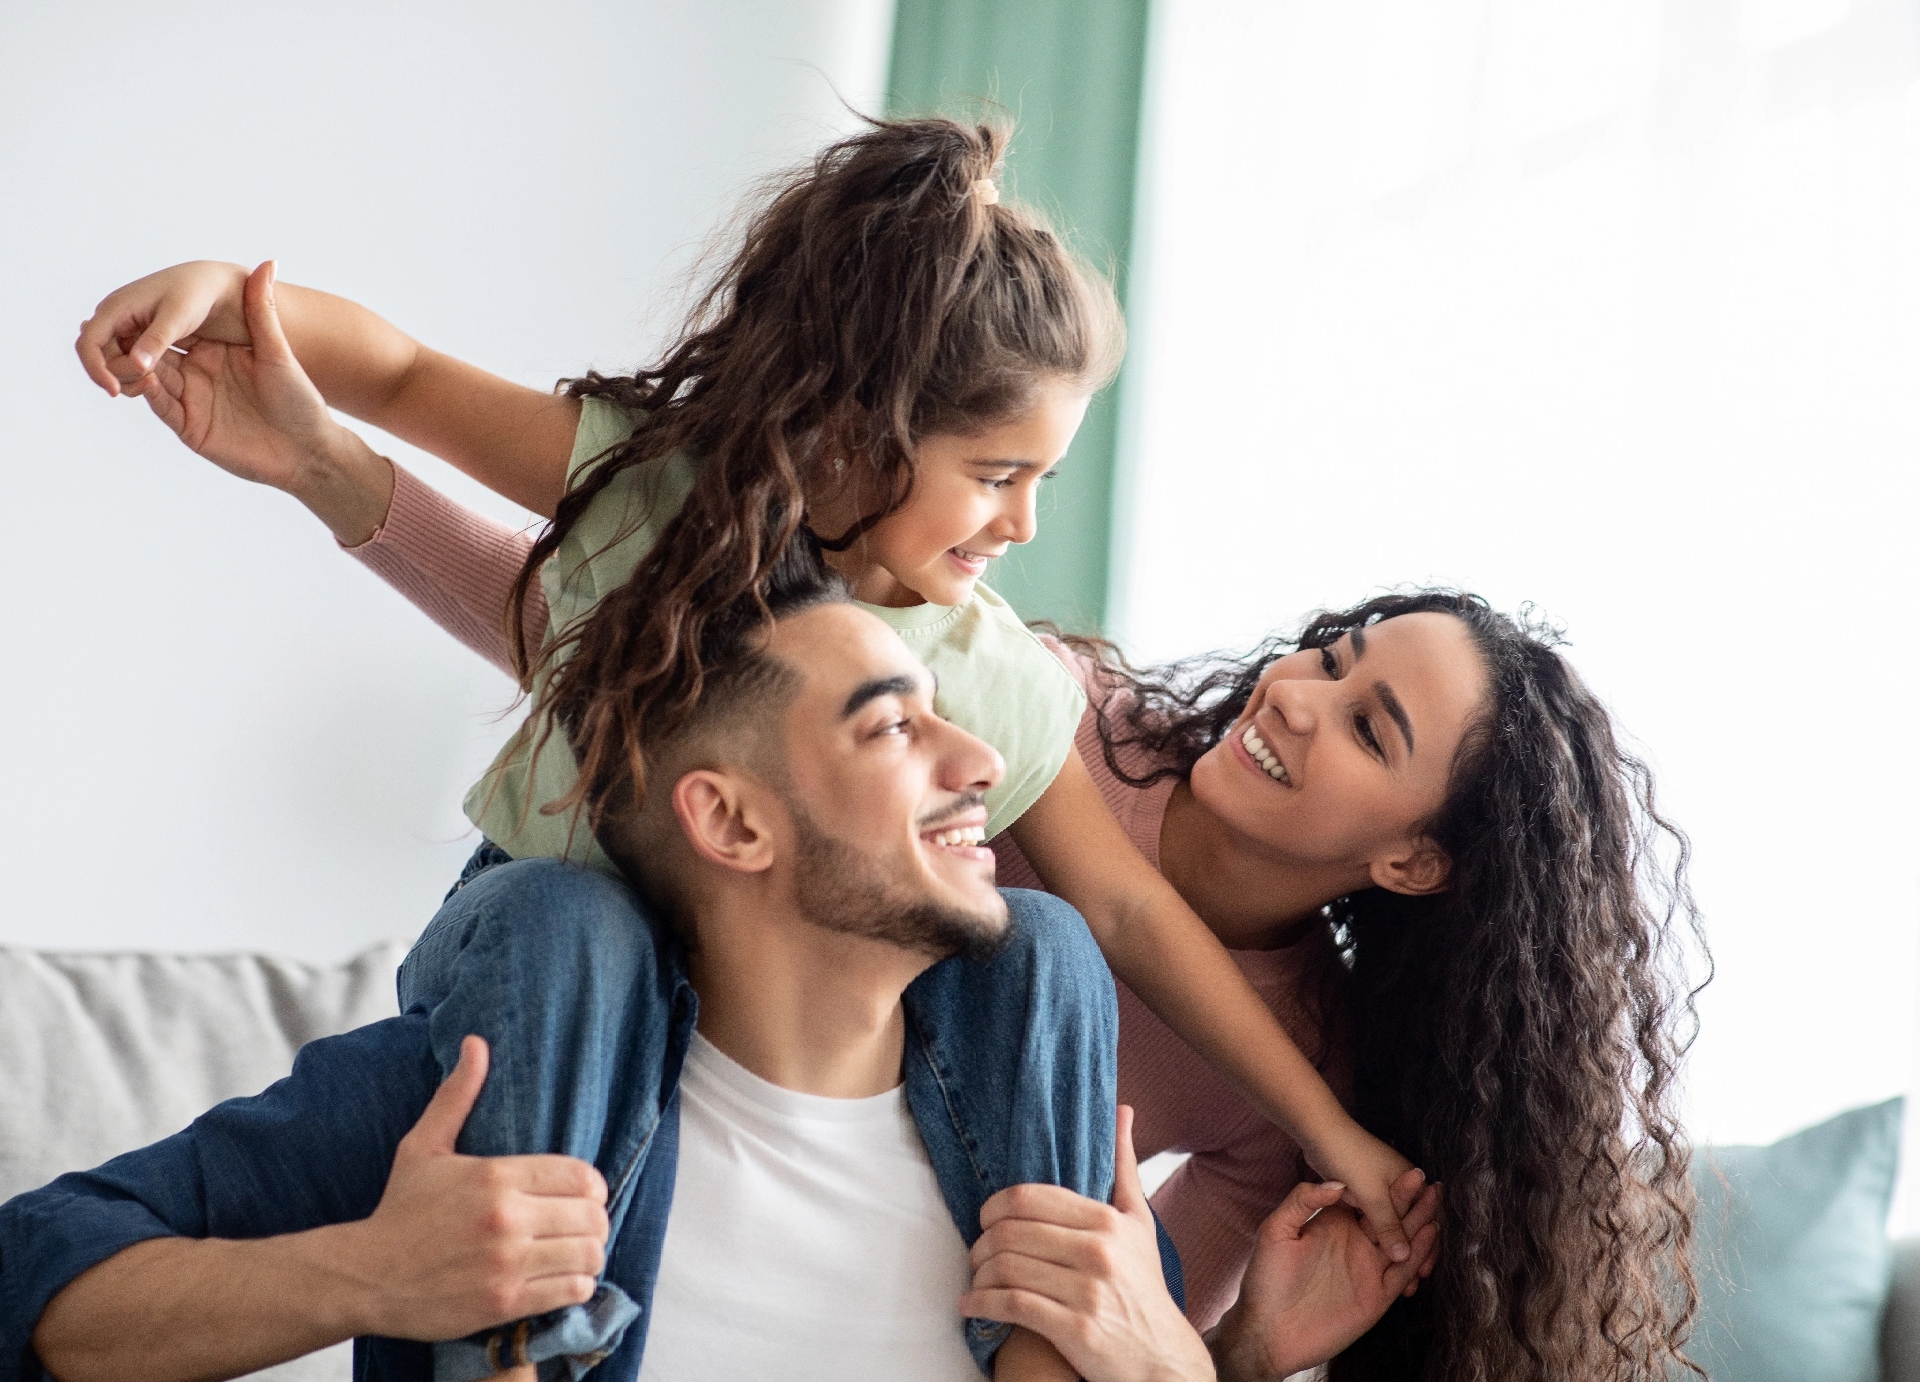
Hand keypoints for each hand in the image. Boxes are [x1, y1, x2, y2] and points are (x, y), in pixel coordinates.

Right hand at [77, 259, 252, 396]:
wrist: (215, 285)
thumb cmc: (197, 293)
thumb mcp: (178, 317)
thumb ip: (157, 340)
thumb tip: (137, 366)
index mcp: (116, 308)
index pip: (88, 344)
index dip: (96, 369)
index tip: (114, 391)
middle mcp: (115, 318)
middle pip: (101, 358)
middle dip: (120, 375)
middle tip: (152, 382)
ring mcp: (126, 328)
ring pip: (115, 363)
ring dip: (130, 377)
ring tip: (156, 382)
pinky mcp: (141, 337)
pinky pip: (131, 361)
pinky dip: (141, 373)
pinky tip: (159, 378)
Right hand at [116, 260, 394, 540]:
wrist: (311, 449)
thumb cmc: (301, 401)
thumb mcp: (278, 352)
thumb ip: (263, 309)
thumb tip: (269, 262)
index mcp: (212, 352)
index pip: (166, 334)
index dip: (144, 323)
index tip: (128, 306)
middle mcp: (197, 375)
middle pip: (147, 355)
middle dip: (125, 343)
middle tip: (107, 331)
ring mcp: (192, 402)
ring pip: (147, 378)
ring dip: (130, 365)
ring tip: (125, 353)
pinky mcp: (191, 427)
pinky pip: (161, 405)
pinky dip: (149, 391)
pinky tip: (144, 377)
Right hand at [337, 1035, 610, 1341]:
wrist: (364, 1276)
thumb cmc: (399, 1209)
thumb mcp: (424, 1146)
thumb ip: (458, 1095)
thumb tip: (477, 1044)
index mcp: (496, 1175)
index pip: (581, 1175)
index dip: (592, 1186)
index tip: (582, 1195)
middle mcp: (506, 1218)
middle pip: (592, 1216)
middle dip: (595, 1220)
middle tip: (582, 1226)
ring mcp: (507, 1263)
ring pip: (589, 1253)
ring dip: (590, 1253)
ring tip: (576, 1252)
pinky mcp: (504, 1301)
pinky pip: (570, 1290)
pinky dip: (577, 1285)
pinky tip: (563, 1278)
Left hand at [963, 1106, 1213, 1381]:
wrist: (1162, 1358)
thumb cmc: (1145, 1285)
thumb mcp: (1139, 1222)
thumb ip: (1124, 1166)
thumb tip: (1122, 1110)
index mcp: (1107, 1220)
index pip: (1028, 1198)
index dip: (994, 1207)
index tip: (986, 1219)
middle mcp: (1098, 1251)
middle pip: (1011, 1232)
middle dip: (981, 1242)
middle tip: (976, 1252)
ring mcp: (1086, 1292)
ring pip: (1006, 1267)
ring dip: (978, 1273)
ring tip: (975, 1277)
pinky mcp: (1075, 1329)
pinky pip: (1011, 1306)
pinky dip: (981, 1303)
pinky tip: (971, 1304)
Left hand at [1207, 1169, 1440, 1381]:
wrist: (1267, 1328)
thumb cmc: (1265, 1277)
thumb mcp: (1277, 1229)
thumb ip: (1303, 1201)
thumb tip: (1336, 1185)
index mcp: (1334, 1224)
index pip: (1368, 1202)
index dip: (1389, 1189)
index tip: (1411, 1172)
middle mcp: (1355, 1243)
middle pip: (1390, 1219)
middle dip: (1413, 1203)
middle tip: (1435, 1185)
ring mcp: (1367, 1268)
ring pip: (1402, 1243)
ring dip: (1420, 1225)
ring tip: (1438, 1207)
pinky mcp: (1376, 1295)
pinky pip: (1401, 1272)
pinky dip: (1417, 1255)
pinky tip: (1429, 1236)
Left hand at [1301, 1116, 1421, 1264]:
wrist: (1319, 1134)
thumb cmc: (1349, 1159)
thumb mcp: (1371, 1194)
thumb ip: (1387, 1225)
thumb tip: (1404, 1255)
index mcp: (1410, 1183)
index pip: (1427, 1220)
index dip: (1428, 1246)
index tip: (1425, 1272)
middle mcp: (1398, 1190)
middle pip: (1412, 1228)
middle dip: (1415, 1253)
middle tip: (1416, 1283)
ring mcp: (1379, 1194)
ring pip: (1394, 1229)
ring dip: (1399, 1250)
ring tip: (1403, 1278)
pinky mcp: (1363, 1195)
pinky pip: (1377, 1226)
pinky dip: (1381, 1242)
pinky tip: (1380, 1261)